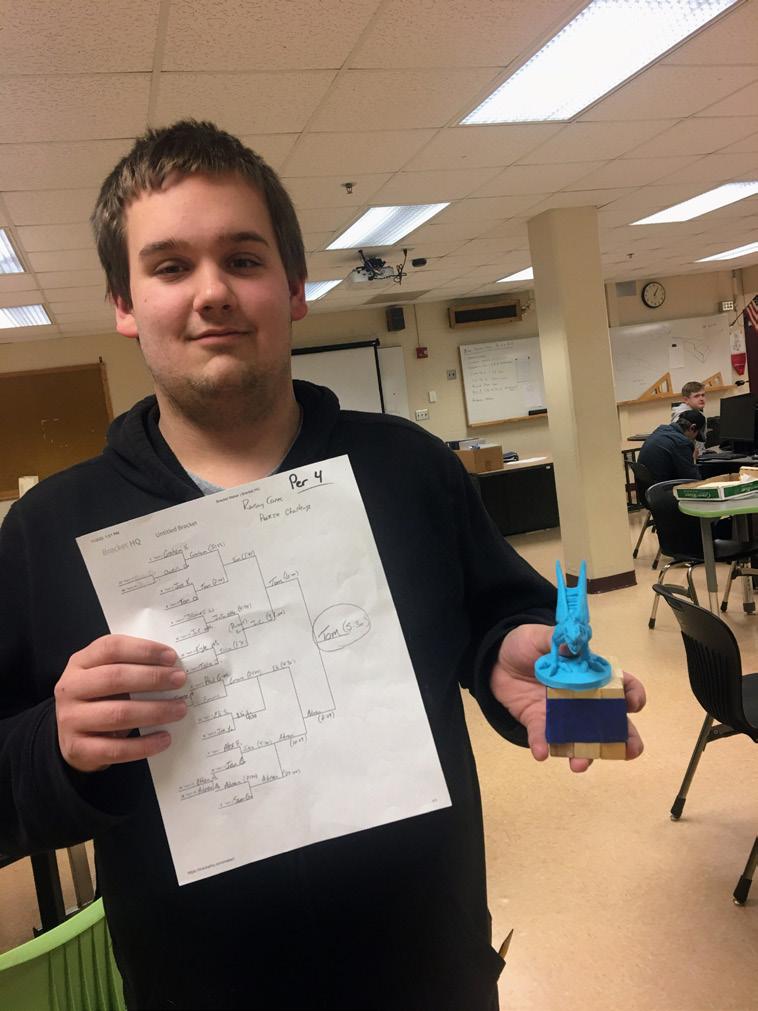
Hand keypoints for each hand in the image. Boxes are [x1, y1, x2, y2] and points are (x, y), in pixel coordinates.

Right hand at [55, 634, 187, 772]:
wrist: (70, 738)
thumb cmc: (98, 699)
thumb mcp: (104, 675)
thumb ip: (130, 667)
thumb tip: (171, 668)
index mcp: (79, 663)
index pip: (111, 648)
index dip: (143, 650)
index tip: (171, 657)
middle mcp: (70, 688)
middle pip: (114, 678)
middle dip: (153, 678)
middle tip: (179, 680)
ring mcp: (70, 720)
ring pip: (118, 714)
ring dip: (155, 711)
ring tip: (179, 709)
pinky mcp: (77, 749)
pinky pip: (116, 749)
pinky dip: (144, 745)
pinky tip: (164, 738)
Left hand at [489, 623, 645, 772]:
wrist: (496, 658)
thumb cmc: (527, 645)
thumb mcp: (542, 636)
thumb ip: (559, 640)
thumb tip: (574, 645)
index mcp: (590, 675)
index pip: (622, 686)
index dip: (632, 695)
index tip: (631, 703)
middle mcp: (582, 700)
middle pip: (611, 722)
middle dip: (625, 739)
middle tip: (629, 749)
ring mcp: (562, 715)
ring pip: (582, 739)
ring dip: (586, 754)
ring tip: (580, 764)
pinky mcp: (539, 723)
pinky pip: (543, 738)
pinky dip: (543, 746)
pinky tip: (541, 752)